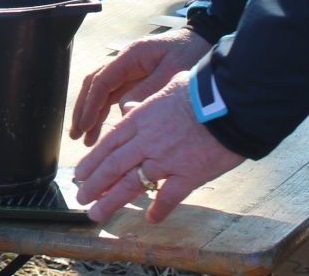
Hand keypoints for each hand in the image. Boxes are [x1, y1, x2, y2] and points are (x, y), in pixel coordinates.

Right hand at [71, 27, 209, 145]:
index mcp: (131, 55)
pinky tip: (103, 130)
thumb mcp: (171, 74)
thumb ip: (147, 92)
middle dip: (83, 110)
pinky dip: (106, 112)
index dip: (90, 104)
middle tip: (76, 135)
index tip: (84, 126)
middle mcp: (125, 61)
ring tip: (86, 139)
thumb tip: (123, 112)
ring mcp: (129, 70)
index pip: (101, 80)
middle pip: (94, 85)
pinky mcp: (137, 80)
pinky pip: (114, 96)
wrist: (206, 42)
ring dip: (92, 114)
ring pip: (102, 92)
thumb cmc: (192, 53)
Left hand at [73, 75, 244, 223]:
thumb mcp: (165, 88)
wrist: (228, 102)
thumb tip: (130, 106)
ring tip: (96, 213)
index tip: (80, 174)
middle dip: (94, 184)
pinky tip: (150, 220)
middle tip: (81, 198)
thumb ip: (145, 102)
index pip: (109, 143)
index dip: (92, 161)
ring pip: (131, 184)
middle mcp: (147, 141)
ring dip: (111, 200)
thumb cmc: (201, 91)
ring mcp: (166, 160)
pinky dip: (159, 210)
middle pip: (113, 166)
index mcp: (140, 119)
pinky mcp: (188, 175)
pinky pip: (169, 197)